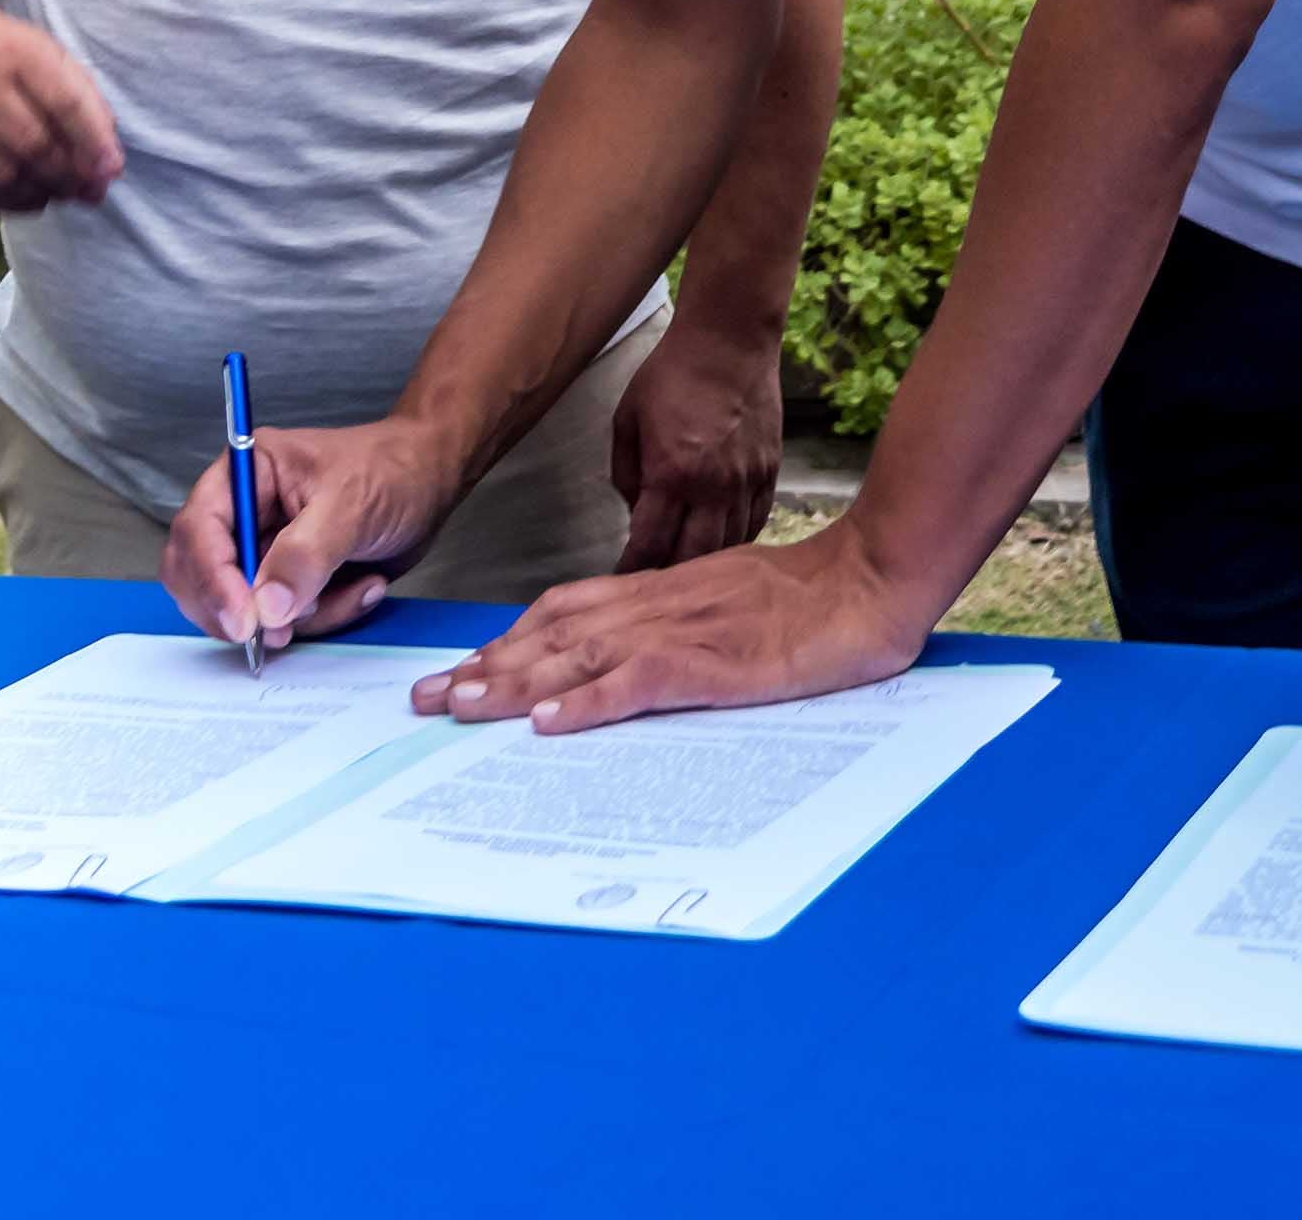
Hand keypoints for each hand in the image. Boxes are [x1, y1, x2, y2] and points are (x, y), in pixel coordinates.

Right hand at [0, 4, 121, 212]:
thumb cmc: (8, 54)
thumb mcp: (52, 59)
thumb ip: (87, 106)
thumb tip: (108, 167)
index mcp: (19, 53)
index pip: (65, 103)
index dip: (92, 143)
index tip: (110, 171)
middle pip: (33, 146)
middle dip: (69, 177)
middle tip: (87, 190)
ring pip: (3, 176)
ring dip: (41, 194)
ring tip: (59, 193)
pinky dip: (8, 204)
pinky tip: (26, 196)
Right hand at [162, 418, 458, 654]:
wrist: (432, 481)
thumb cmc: (392, 472)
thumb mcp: (351, 506)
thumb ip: (305, 554)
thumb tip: (266, 607)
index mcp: (246, 474)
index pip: (199, 529)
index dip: (211, 579)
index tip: (242, 621)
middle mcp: (244, 513)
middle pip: (199, 575)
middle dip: (240, 609)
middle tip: (279, 631)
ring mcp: (265, 550)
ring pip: (246, 608)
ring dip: (302, 614)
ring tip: (356, 584)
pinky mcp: (290, 581)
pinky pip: (286, 620)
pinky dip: (326, 616)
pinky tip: (364, 585)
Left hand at [412, 521, 928, 733]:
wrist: (873, 578)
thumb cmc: (813, 596)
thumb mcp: (732, 600)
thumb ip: (682, 618)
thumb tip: (637, 652)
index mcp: (662, 591)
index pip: (566, 610)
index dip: (508, 640)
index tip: (461, 668)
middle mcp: (659, 605)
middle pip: (554, 634)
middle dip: (486, 667)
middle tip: (427, 698)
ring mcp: (685, 632)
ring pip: (580, 656)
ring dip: (514, 684)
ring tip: (460, 708)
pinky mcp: (716, 665)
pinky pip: (639, 683)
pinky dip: (589, 703)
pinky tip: (550, 723)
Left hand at [607, 320, 785, 571]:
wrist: (729, 342)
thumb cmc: (670, 374)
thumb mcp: (627, 418)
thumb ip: (626, 471)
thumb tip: (635, 510)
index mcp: (672, 474)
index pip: (651, 544)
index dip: (633, 569)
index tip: (621, 580)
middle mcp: (714, 487)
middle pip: (693, 557)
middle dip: (669, 575)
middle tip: (653, 582)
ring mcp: (747, 481)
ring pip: (729, 545)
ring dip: (705, 562)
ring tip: (686, 568)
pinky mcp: (770, 472)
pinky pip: (757, 521)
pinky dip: (737, 540)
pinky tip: (722, 543)